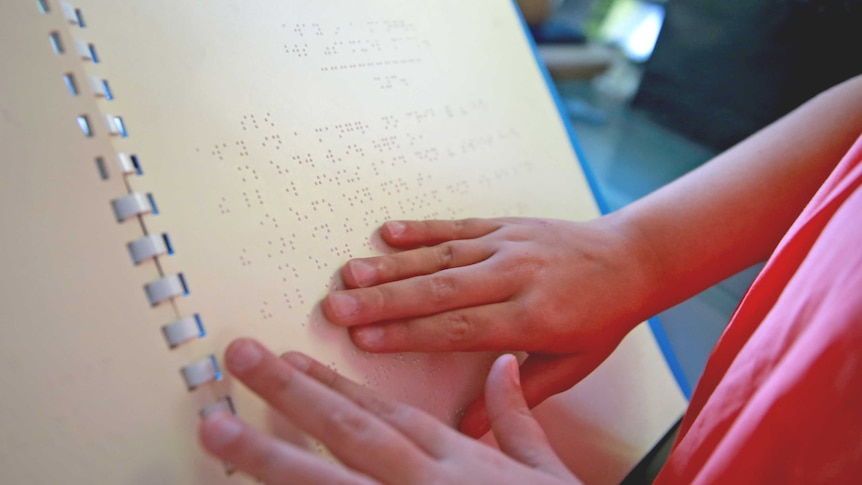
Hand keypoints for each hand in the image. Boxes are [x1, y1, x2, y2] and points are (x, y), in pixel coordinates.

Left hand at [199, 339, 582, 484]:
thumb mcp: (545, 471)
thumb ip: (519, 416)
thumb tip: (504, 367)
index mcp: (456, 461)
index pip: (382, 411)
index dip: (332, 382)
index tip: (291, 360)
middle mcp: (423, 484)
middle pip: (346, 430)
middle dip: (289, 392)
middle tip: (240, 359)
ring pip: (326, 482)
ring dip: (269, 454)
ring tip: (218, 429)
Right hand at [322, 217, 648, 435]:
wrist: (632, 257)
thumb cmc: (601, 318)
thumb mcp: (571, 365)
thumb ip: (520, 396)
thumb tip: (467, 431)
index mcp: (534, 316)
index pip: (460, 327)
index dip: (410, 333)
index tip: (365, 340)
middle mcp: (516, 275)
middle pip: (439, 289)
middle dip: (383, 300)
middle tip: (335, 307)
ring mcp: (509, 244)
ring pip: (442, 256)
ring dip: (391, 264)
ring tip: (349, 273)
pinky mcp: (505, 223)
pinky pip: (458, 226)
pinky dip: (421, 228)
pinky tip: (387, 232)